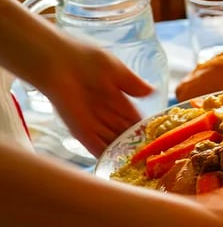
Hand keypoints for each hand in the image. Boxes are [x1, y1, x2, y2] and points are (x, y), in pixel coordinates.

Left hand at [39, 41, 152, 156]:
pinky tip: (118, 166)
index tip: (160, 141)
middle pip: (125, 135)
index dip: (147, 131)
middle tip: (152, 159)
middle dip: (137, 146)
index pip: (135, 120)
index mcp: (117, 101)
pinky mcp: (80, 131)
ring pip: (113, 143)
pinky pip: (95, 147)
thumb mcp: (117, 70)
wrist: (58, 62)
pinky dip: (105, 156)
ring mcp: (94, 124)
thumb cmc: (87, 59)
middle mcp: (107, 114)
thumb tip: (153, 92)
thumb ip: (134, 84)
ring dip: (124, 154)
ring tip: (140, 167)